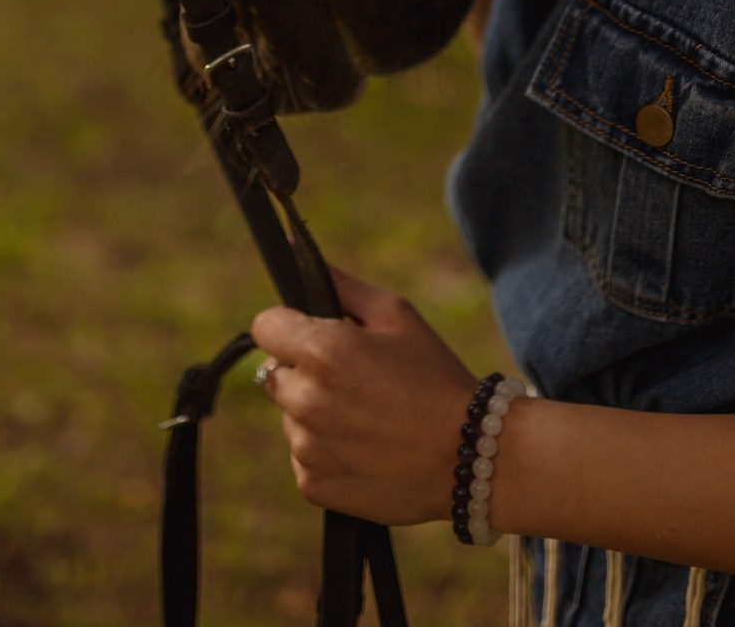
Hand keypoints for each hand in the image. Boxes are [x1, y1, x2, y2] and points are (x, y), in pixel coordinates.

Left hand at [250, 268, 475, 525]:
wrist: (468, 456)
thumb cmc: (434, 377)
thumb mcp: (396, 315)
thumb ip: (341, 285)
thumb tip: (297, 249)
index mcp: (322, 350)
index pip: (265, 326)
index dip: (289, 326)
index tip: (314, 334)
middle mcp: (306, 399)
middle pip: (275, 372)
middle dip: (304, 370)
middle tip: (352, 379)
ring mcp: (306, 447)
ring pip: (289, 416)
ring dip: (313, 412)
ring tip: (366, 416)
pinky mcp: (313, 485)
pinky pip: (302, 456)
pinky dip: (324, 451)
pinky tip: (365, 447)